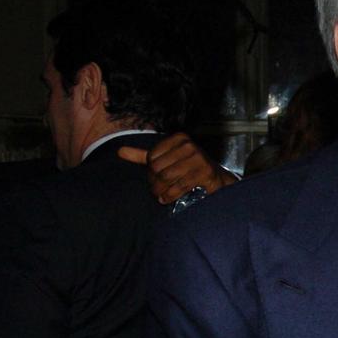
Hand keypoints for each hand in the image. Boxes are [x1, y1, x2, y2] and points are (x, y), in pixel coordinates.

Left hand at [118, 133, 236, 204]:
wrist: (217, 181)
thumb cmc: (189, 170)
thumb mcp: (166, 160)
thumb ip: (143, 156)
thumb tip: (119, 151)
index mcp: (178, 138)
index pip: (151, 157)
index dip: (151, 172)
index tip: (156, 179)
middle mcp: (189, 145)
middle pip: (158, 168)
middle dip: (155, 183)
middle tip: (158, 190)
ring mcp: (199, 158)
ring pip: (167, 178)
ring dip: (162, 191)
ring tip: (162, 196)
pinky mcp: (205, 173)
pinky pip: (180, 186)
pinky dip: (171, 195)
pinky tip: (168, 199)